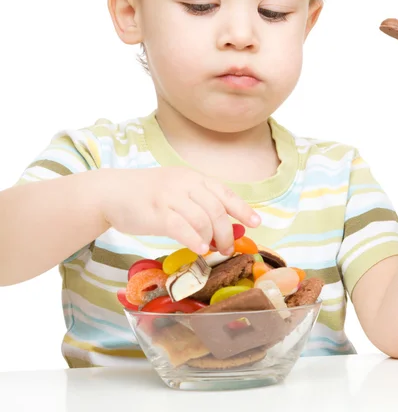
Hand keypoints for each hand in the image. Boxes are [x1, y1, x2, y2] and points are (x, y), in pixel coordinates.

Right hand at [98, 167, 260, 255]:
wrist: (111, 192)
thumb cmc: (146, 194)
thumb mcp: (175, 189)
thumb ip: (198, 202)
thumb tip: (225, 225)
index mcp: (193, 177)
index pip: (225, 193)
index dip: (243, 209)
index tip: (255, 223)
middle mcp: (184, 184)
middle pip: (217, 209)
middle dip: (227, 231)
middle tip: (227, 247)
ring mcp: (170, 197)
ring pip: (203, 219)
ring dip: (212, 238)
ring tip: (211, 249)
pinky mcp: (156, 213)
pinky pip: (183, 228)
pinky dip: (195, 240)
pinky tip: (200, 249)